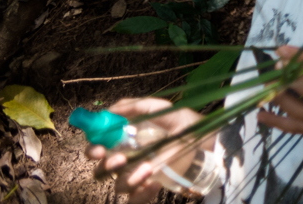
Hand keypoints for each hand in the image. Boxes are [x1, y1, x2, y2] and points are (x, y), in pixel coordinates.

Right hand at [83, 97, 202, 203]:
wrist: (209, 144)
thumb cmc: (185, 125)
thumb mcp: (165, 110)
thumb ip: (139, 106)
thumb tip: (111, 109)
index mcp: (125, 140)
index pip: (98, 146)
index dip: (93, 148)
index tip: (100, 148)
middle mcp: (127, 159)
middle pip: (101, 170)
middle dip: (105, 166)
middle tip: (119, 160)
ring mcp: (137, 176)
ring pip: (118, 186)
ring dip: (128, 179)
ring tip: (147, 169)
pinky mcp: (148, 189)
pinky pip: (134, 200)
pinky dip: (142, 195)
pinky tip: (155, 183)